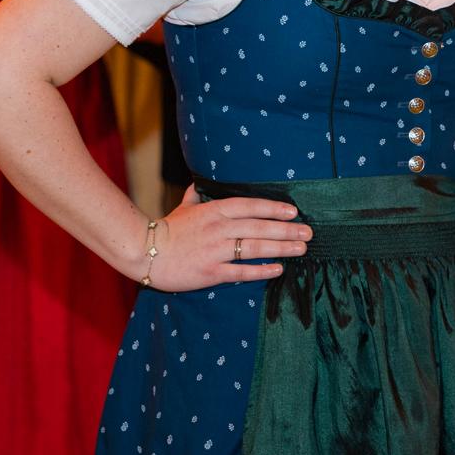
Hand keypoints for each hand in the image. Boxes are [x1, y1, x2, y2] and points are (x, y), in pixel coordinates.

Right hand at [142, 184, 310, 290]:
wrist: (145, 253)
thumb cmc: (167, 230)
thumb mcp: (183, 208)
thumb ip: (195, 196)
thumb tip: (198, 183)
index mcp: (214, 210)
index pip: (251, 206)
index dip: (274, 208)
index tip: (293, 211)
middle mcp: (219, 228)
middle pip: (259, 227)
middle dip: (286, 229)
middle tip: (308, 232)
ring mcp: (215, 250)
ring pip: (255, 248)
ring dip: (281, 248)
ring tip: (301, 249)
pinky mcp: (211, 271)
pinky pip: (241, 271)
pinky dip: (261, 270)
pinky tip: (278, 269)